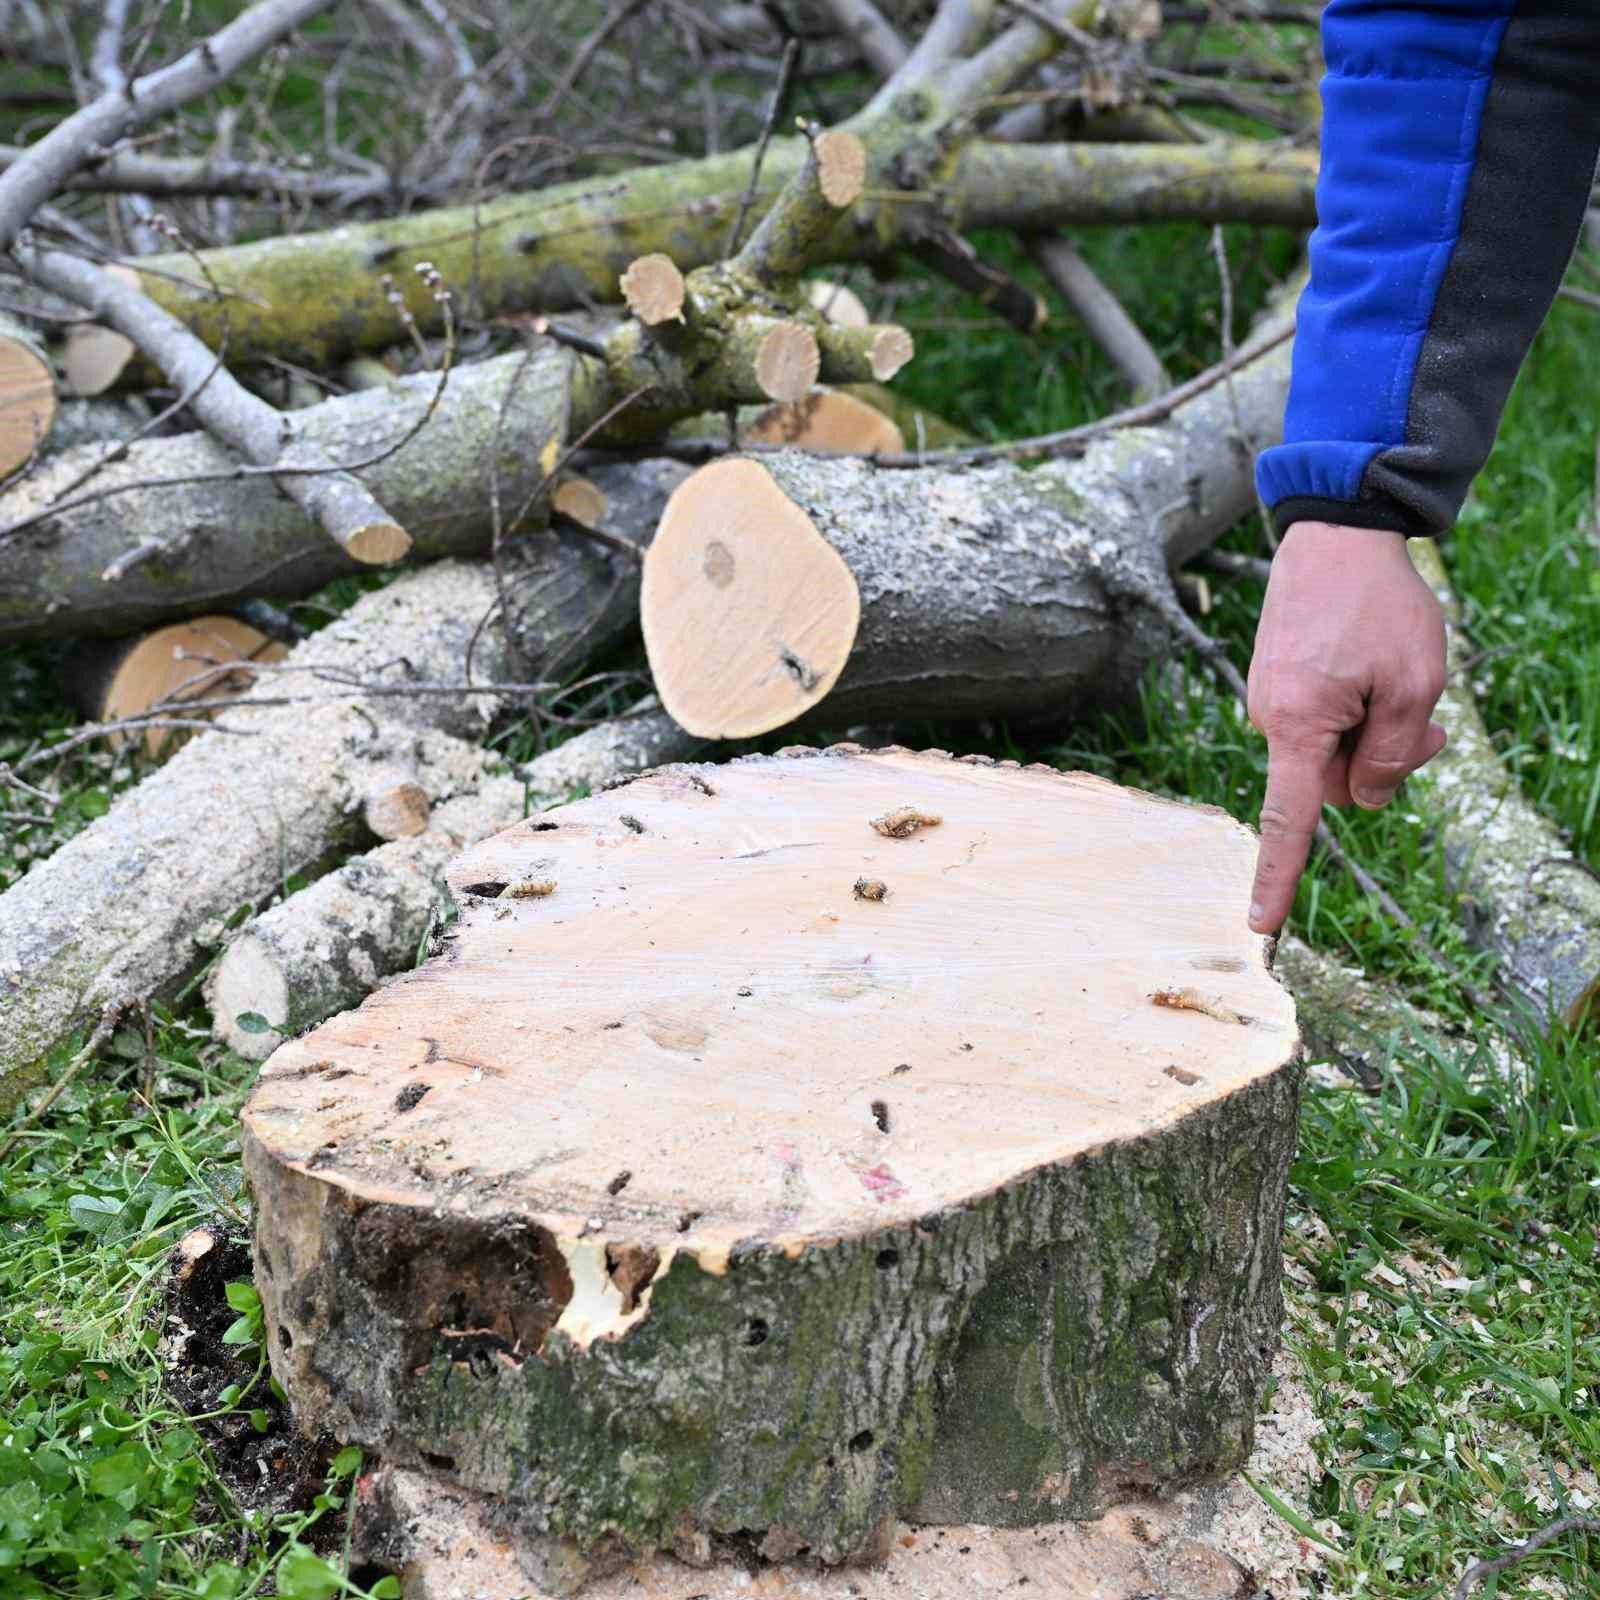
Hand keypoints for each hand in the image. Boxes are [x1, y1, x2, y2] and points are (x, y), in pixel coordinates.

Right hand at [1245, 520, 1447, 933]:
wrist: (1335, 531)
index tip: (1262, 926)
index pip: (1291, 819)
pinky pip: (1319, 718)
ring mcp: (1268, 697)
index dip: (1279, 876)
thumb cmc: (1379, 606)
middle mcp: (1270, 717)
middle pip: (1332, 781)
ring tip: (1394, 672)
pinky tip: (1367, 659)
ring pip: (1330, 748)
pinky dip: (1352, 705)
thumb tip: (1364, 799)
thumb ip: (1393, 757)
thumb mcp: (1414, 686)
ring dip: (1370, 728)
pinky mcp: (1275, 678)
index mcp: (1299, 726)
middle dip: (1379, 762)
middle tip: (1425, 721)